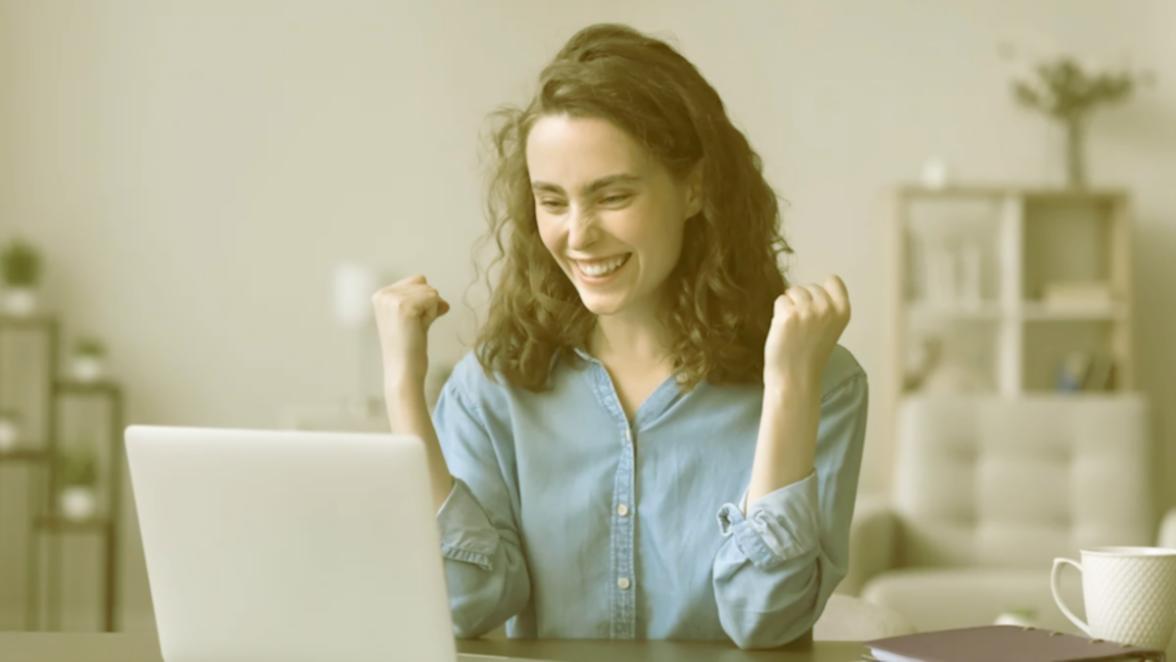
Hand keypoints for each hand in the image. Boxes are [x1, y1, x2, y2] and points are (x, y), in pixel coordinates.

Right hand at [370, 275, 449, 387]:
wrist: (403, 371)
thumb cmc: (410, 348)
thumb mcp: (414, 319)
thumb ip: (424, 304)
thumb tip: (444, 303)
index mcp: (380, 295)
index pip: (417, 281)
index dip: (423, 302)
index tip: (411, 323)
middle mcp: (383, 294)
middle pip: (424, 283)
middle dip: (428, 305)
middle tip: (414, 327)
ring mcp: (393, 300)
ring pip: (431, 291)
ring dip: (431, 311)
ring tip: (416, 329)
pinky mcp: (404, 307)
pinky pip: (434, 299)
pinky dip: (433, 314)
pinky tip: (420, 328)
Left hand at [763, 275, 850, 389]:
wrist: (795, 377)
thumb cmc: (809, 354)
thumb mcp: (830, 328)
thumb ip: (826, 308)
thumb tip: (808, 289)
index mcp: (843, 311)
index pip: (833, 281)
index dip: (820, 291)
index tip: (815, 308)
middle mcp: (828, 308)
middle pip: (809, 286)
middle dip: (801, 301)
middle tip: (802, 327)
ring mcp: (808, 310)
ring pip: (792, 291)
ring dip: (789, 306)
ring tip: (793, 329)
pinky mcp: (788, 315)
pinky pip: (780, 301)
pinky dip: (778, 314)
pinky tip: (783, 331)